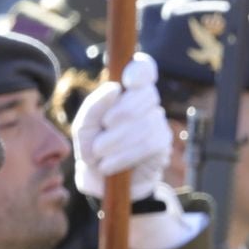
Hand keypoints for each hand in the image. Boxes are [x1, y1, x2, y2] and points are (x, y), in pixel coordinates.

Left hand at [72, 54, 172, 201]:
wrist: (103, 181)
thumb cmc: (92, 147)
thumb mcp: (83, 127)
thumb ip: (94, 106)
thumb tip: (113, 87)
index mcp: (126, 91)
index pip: (144, 68)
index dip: (140, 70)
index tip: (128, 81)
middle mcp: (146, 102)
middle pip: (145, 95)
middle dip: (120, 114)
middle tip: (101, 130)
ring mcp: (158, 121)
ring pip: (146, 121)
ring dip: (117, 140)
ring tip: (99, 154)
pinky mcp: (164, 143)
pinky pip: (149, 144)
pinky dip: (125, 155)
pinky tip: (110, 165)